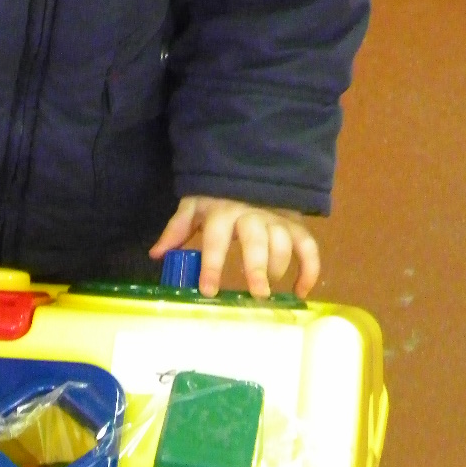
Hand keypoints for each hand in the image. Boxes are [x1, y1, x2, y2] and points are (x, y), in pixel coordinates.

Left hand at [149, 196, 319, 298]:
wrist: (249, 171)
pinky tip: (300, 292)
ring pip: (284, 244)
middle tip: (257, 295)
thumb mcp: (194, 207)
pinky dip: (310, 269)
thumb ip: (177, 230)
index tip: (208, 291)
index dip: (212, 265)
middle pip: (257, 242)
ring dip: (278, 269)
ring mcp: (277, 218)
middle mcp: (252, 214)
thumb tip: (156, 255)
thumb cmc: (217, 196)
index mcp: (222, 212)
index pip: (216, 240)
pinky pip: (308, 246)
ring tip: (266, 291)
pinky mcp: (296, 224)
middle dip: (257, 268)